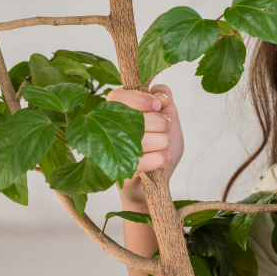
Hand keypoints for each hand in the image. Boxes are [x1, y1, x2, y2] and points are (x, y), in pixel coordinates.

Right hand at [106, 84, 184, 203]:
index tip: (158, 105)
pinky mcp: (117, 170)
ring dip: (163, 141)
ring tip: (164, 145)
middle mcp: (107, 129)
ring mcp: (110, 150)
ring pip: (141, 138)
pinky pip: (141, 160)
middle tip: (166, 129)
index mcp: (117, 111)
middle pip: (134, 116)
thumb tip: (161, 95)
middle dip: (160, 123)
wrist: (157, 179)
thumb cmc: (159, 144)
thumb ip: (165, 99)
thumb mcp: (169, 116)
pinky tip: (164, 157)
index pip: (119, 96)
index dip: (141, 99)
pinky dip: (160, 158)